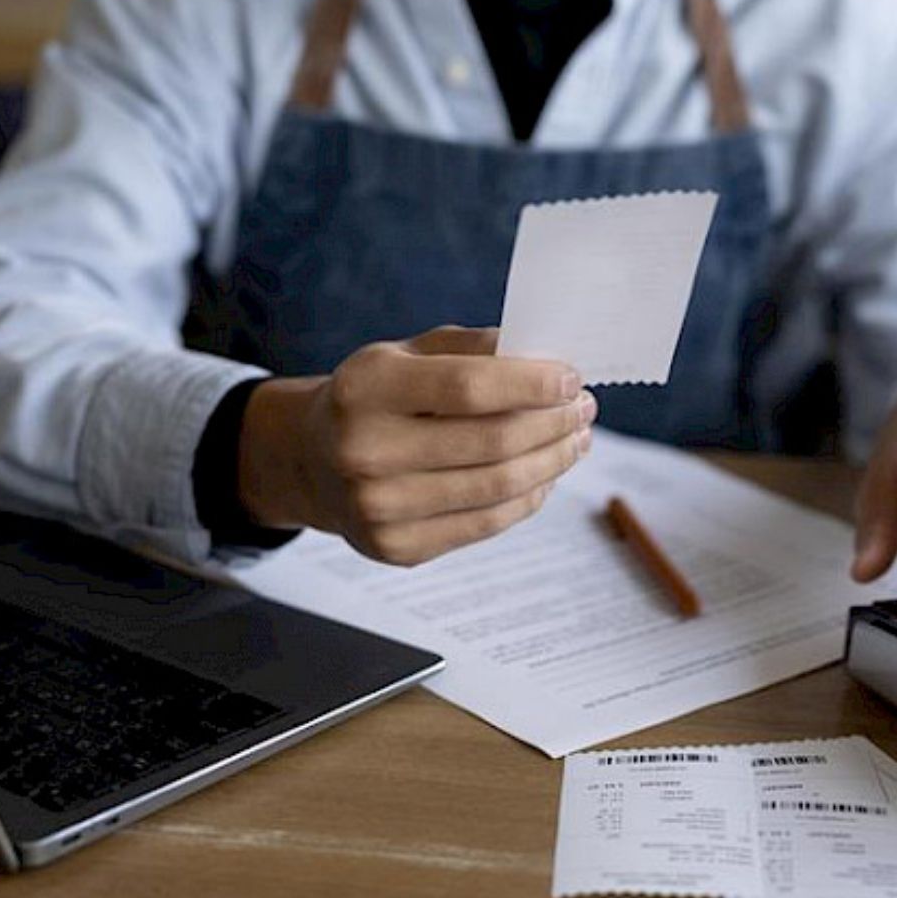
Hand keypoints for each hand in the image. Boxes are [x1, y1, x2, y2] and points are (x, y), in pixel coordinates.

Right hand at [236, 326, 594, 564]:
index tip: (571, 377)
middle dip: (554, 422)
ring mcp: (378, 508)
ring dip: (553, 460)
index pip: (467, 387)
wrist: (313, 462)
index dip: (530, 383)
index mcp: (365, 389)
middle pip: (492, 442)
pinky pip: (487, 523)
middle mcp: (364, 451)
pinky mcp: (398, 547)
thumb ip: (471, 350)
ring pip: (498, 486)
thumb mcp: (406, 355)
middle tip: (583, 408)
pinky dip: (529, 497)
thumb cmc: (374, 398)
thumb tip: (547, 357)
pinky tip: (545, 474)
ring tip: (576, 439)